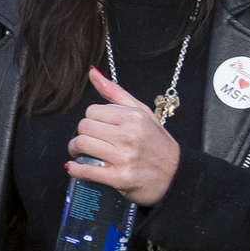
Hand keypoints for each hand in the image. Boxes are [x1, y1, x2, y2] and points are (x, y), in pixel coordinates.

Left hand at [67, 67, 181, 206]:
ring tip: (81, 153)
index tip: (95, 128)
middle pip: (84, 127)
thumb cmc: (157, 143)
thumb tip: (93, 72)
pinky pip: (86, 170)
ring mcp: (124, 157)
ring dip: (75, 150)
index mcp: (133, 117)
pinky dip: (75, 169)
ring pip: (82, 144)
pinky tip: (74, 167)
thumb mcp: (142, 112)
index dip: (90, 120)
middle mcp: (129, 135)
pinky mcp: (120, 178)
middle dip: (80, 134)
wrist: (175, 175)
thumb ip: (115, 92)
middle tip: (85, 141)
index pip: (92, 111)